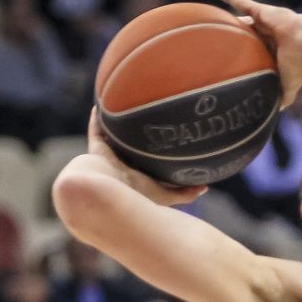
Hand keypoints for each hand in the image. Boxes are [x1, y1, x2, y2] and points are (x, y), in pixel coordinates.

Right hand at [86, 109, 206, 207]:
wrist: (105, 193)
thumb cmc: (135, 195)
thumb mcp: (165, 196)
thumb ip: (184, 193)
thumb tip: (205, 186)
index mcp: (138, 179)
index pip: (149, 166)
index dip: (158, 156)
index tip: (172, 141)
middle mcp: (122, 168)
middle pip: (132, 150)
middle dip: (140, 139)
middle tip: (153, 120)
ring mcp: (108, 159)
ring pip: (114, 139)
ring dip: (119, 126)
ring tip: (128, 108)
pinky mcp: (96, 150)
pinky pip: (97, 131)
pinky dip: (98, 118)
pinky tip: (103, 104)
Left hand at [217, 0, 301, 106]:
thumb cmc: (299, 64)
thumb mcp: (290, 84)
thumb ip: (284, 97)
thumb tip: (277, 112)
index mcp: (273, 50)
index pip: (255, 51)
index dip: (246, 54)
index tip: (233, 60)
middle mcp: (267, 35)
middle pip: (248, 34)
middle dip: (237, 37)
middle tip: (220, 42)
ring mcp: (264, 22)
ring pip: (244, 19)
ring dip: (232, 19)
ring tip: (215, 19)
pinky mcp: (262, 11)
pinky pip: (244, 2)